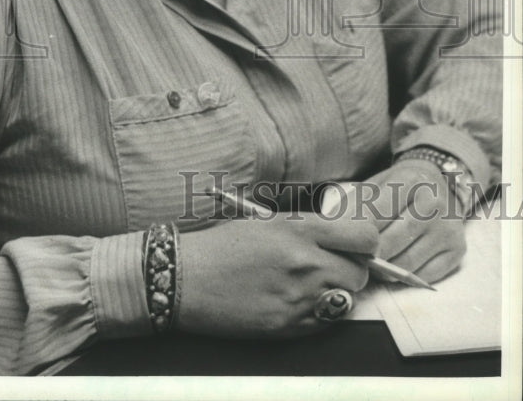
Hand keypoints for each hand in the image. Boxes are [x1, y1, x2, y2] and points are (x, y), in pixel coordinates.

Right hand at [176, 212, 378, 337]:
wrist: (185, 280)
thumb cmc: (222, 245)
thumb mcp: (267, 222)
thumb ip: (308, 230)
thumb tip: (341, 239)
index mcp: (299, 230)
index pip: (363, 238)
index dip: (364, 243)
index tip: (355, 245)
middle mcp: (305, 263)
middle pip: (359, 273)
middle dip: (351, 269)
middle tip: (332, 266)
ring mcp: (299, 298)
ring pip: (346, 299)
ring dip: (336, 292)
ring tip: (309, 285)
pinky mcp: (289, 327)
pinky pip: (325, 323)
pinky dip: (320, 314)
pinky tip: (295, 302)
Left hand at [345, 160, 466, 285]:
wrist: (438, 184)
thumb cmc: (397, 188)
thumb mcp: (374, 186)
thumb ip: (351, 206)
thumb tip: (328, 230)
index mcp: (409, 181)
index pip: (375, 215)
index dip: (356, 234)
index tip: (344, 244)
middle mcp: (433, 203)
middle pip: (389, 243)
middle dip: (367, 255)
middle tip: (355, 259)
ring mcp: (448, 228)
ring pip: (405, 263)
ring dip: (384, 269)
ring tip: (373, 263)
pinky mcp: (457, 250)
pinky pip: (424, 275)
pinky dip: (405, 276)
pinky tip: (396, 266)